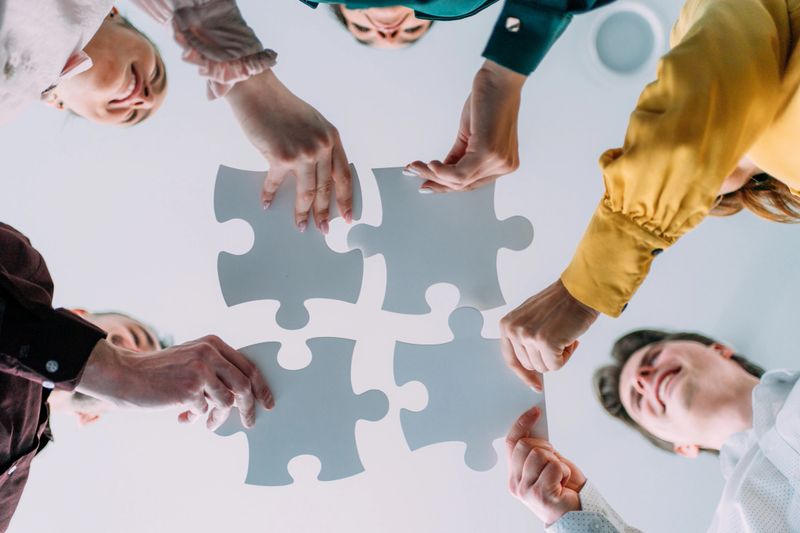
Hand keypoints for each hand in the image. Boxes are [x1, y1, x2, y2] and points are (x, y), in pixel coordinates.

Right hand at [77, 336, 274, 430]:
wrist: (126, 376)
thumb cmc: (159, 372)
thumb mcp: (191, 360)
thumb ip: (215, 370)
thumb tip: (243, 397)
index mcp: (213, 343)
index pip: (248, 366)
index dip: (262, 387)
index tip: (267, 402)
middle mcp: (209, 353)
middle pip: (245, 385)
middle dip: (249, 407)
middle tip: (249, 422)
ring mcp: (200, 370)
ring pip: (227, 402)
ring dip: (218, 417)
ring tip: (205, 421)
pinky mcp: (190, 388)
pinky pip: (205, 410)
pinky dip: (197, 417)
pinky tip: (183, 416)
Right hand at [226, 71, 352, 232]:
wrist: (257, 91)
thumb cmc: (281, 106)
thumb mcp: (312, 123)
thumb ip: (319, 146)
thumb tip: (317, 175)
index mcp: (331, 138)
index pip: (344, 176)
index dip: (347, 198)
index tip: (348, 215)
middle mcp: (321, 146)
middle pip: (326, 189)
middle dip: (325, 213)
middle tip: (324, 228)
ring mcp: (302, 153)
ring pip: (307, 192)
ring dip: (303, 213)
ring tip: (301, 225)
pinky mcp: (280, 157)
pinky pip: (276, 184)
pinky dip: (270, 194)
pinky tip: (267, 203)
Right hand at [405, 60, 524, 192]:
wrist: (500, 80)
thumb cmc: (489, 101)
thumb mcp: (470, 136)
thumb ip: (458, 156)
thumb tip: (439, 172)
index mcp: (502, 163)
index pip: (470, 182)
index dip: (445, 185)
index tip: (425, 183)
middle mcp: (504, 166)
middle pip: (464, 184)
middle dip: (436, 182)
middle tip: (416, 174)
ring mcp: (498, 161)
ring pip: (459, 181)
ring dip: (433, 174)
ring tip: (416, 166)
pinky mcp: (489, 153)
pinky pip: (460, 173)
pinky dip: (441, 171)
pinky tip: (430, 164)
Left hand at [500, 279, 598, 390]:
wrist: (579, 292)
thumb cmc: (561, 304)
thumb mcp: (530, 318)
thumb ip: (523, 339)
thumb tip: (528, 368)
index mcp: (507, 325)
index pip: (510, 359)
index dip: (523, 375)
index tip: (535, 384)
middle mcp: (513, 330)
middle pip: (530, 366)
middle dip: (547, 358)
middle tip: (558, 340)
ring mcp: (528, 336)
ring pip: (543, 367)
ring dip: (558, 356)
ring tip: (563, 336)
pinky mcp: (545, 342)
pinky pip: (555, 366)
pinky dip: (566, 357)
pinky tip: (570, 340)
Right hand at [506, 406, 585, 525]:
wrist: (577, 513)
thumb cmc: (563, 489)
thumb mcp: (546, 464)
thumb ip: (536, 449)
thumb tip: (533, 424)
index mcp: (514, 475)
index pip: (511, 443)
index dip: (521, 424)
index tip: (534, 411)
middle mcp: (516, 484)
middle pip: (525, 445)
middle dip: (544, 446)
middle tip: (554, 458)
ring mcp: (526, 491)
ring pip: (539, 454)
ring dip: (556, 461)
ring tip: (559, 475)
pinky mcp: (541, 495)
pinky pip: (553, 467)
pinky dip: (563, 471)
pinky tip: (563, 483)